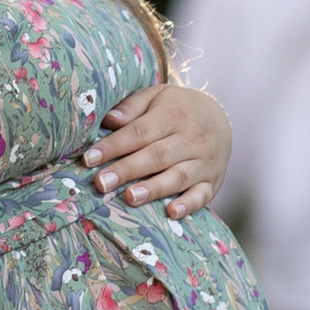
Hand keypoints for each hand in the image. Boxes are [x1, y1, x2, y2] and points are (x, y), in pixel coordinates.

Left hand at [87, 81, 231, 218]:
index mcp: (173, 115)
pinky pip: (202, 196)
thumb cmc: (177, 109)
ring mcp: (204, 162)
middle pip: (156, 156)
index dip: (114, 146)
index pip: (139, 132)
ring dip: (153, 189)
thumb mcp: (156, 97)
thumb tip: (109, 120)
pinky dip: (188, 205)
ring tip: (130, 198)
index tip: (89, 158)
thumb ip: (132, 107)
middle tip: (101, 183)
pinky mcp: (212, 182)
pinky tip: (171, 212)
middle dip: (127, 170)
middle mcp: (191, 139)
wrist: (220, 118)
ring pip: (177, 177)